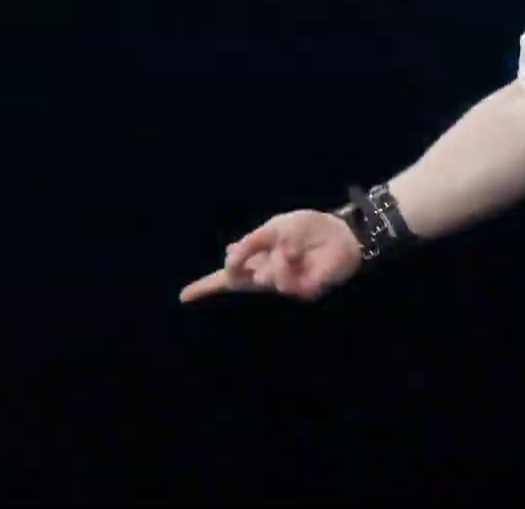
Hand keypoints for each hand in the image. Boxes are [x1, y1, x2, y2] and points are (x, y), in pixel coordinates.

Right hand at [179, 209, 363, 302]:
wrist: (341, 232)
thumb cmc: (308, 228)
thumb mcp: (274, 228)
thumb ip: (250, 243)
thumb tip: (228, 260)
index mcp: (257, 261)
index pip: (227, 277)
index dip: (204, 288)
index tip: (182, 297)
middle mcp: (266, 276)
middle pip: (238, 279)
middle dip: (242, 263)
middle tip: (258, 250)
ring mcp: (284, 287)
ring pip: (263, 279)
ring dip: (274, 259)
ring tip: (291, 249)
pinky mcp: (303, 293)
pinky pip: (285, 283)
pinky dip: (288, 264)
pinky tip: (298, 255)